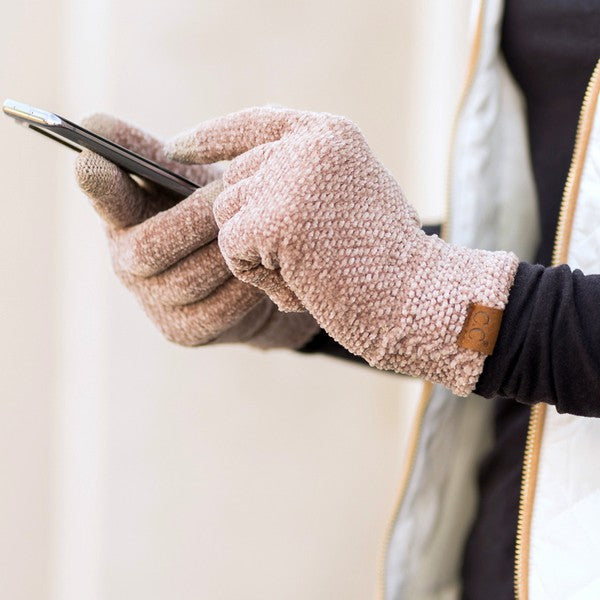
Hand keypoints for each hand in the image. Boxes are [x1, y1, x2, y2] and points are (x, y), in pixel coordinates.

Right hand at [75, 114, 318, 347]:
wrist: (253, 272)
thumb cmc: (218, 215)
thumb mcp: (193, 178)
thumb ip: (164, 155)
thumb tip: (96, 125)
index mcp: (126, 214)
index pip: (103, 197)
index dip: (96, 182)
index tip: (90, 159)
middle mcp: (127, 262)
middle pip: (147, 247)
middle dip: (196, 219)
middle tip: (236, 192)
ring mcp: (153, 301)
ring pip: (188, 278)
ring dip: (227, 251)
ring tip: (261, 228)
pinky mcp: (182, 331)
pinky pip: (218, 308)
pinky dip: (246, 285)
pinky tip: (266, 266)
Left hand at [165, 107, 518, 393]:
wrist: (418, 298)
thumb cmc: (387, 262)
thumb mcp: (348, 199)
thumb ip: (299, 180)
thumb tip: (237, 185)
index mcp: (329, 135)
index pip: (254, 123)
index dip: (211, 137)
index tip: (177, 150)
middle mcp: (307, 145)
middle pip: (234, 182)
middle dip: (254, 229)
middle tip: (308, 258)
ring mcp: (290, 177)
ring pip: (227, 216)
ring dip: (259, 255)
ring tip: (311, 270)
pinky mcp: (274, 218)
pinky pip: (233, 249)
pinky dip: (260, 277)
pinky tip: (303, 283)